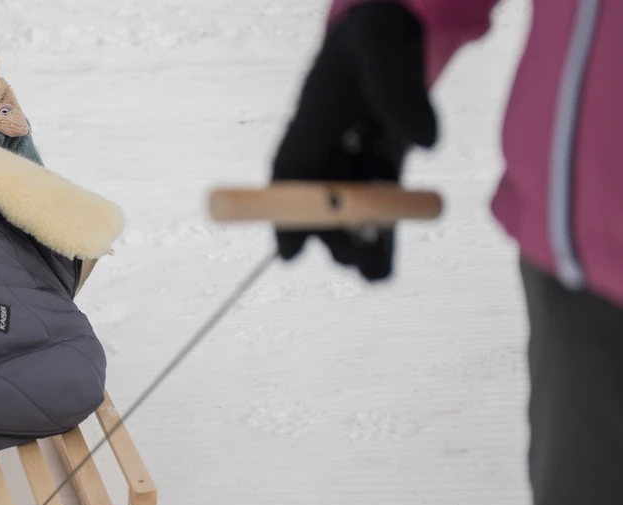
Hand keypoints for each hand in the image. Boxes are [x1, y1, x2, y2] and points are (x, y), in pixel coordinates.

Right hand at [271, 1, 437, 279]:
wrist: (394, 24)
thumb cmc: (376, 35)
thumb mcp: (382, 51)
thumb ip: (401, 94)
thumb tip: (426, 144)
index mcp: (311, 120)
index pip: (290, 176)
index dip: (286, 217)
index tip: (289, 255)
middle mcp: (326, 145)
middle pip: (317, 202)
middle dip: (331, 235)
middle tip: (351, 260)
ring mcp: (353, 155)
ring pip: (347, 208)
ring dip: (358, 239)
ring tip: (373, 272)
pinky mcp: (383, 159)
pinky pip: (379, 201)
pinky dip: (384, 229)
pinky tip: (386, 261)